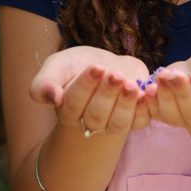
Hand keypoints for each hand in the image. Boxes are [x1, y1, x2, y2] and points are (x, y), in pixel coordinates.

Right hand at [30, 46, 151, 136]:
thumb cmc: (76, 66)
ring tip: (132, 84)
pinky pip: (141, 121)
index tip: (97, 66)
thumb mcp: (56, 66)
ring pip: (119, 123)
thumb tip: (53, 98)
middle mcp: (89, 123)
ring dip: (126, 104)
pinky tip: (146, 92)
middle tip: (115, 74)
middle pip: (96, 115)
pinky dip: (145, 109)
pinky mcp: (134, 120)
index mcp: (67, 111)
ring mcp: (112, 124)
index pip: (73, 103)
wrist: (105, 66)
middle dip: (107, 93)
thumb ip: (44, 83)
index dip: (85, 86)